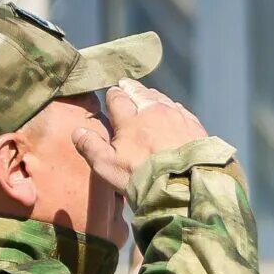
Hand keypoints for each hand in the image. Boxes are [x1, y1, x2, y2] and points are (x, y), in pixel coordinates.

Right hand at [71, 78, 208, 195]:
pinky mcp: (195, 126)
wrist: (187, 187)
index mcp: (130, 118)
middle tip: (126, 86)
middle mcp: (154, 111)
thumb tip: (78, 131)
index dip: (113, 96)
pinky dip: (172, 108)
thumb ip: (90, 146)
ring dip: (152, 96)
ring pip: (161, 98)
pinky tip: (172, 111)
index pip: (117, 97)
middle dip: (131, 89)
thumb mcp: (108, 166)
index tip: (111, 96)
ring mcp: (177, 116)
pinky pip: (180, 109)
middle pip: (139, 91)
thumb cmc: (143, 178)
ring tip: (147, 97)